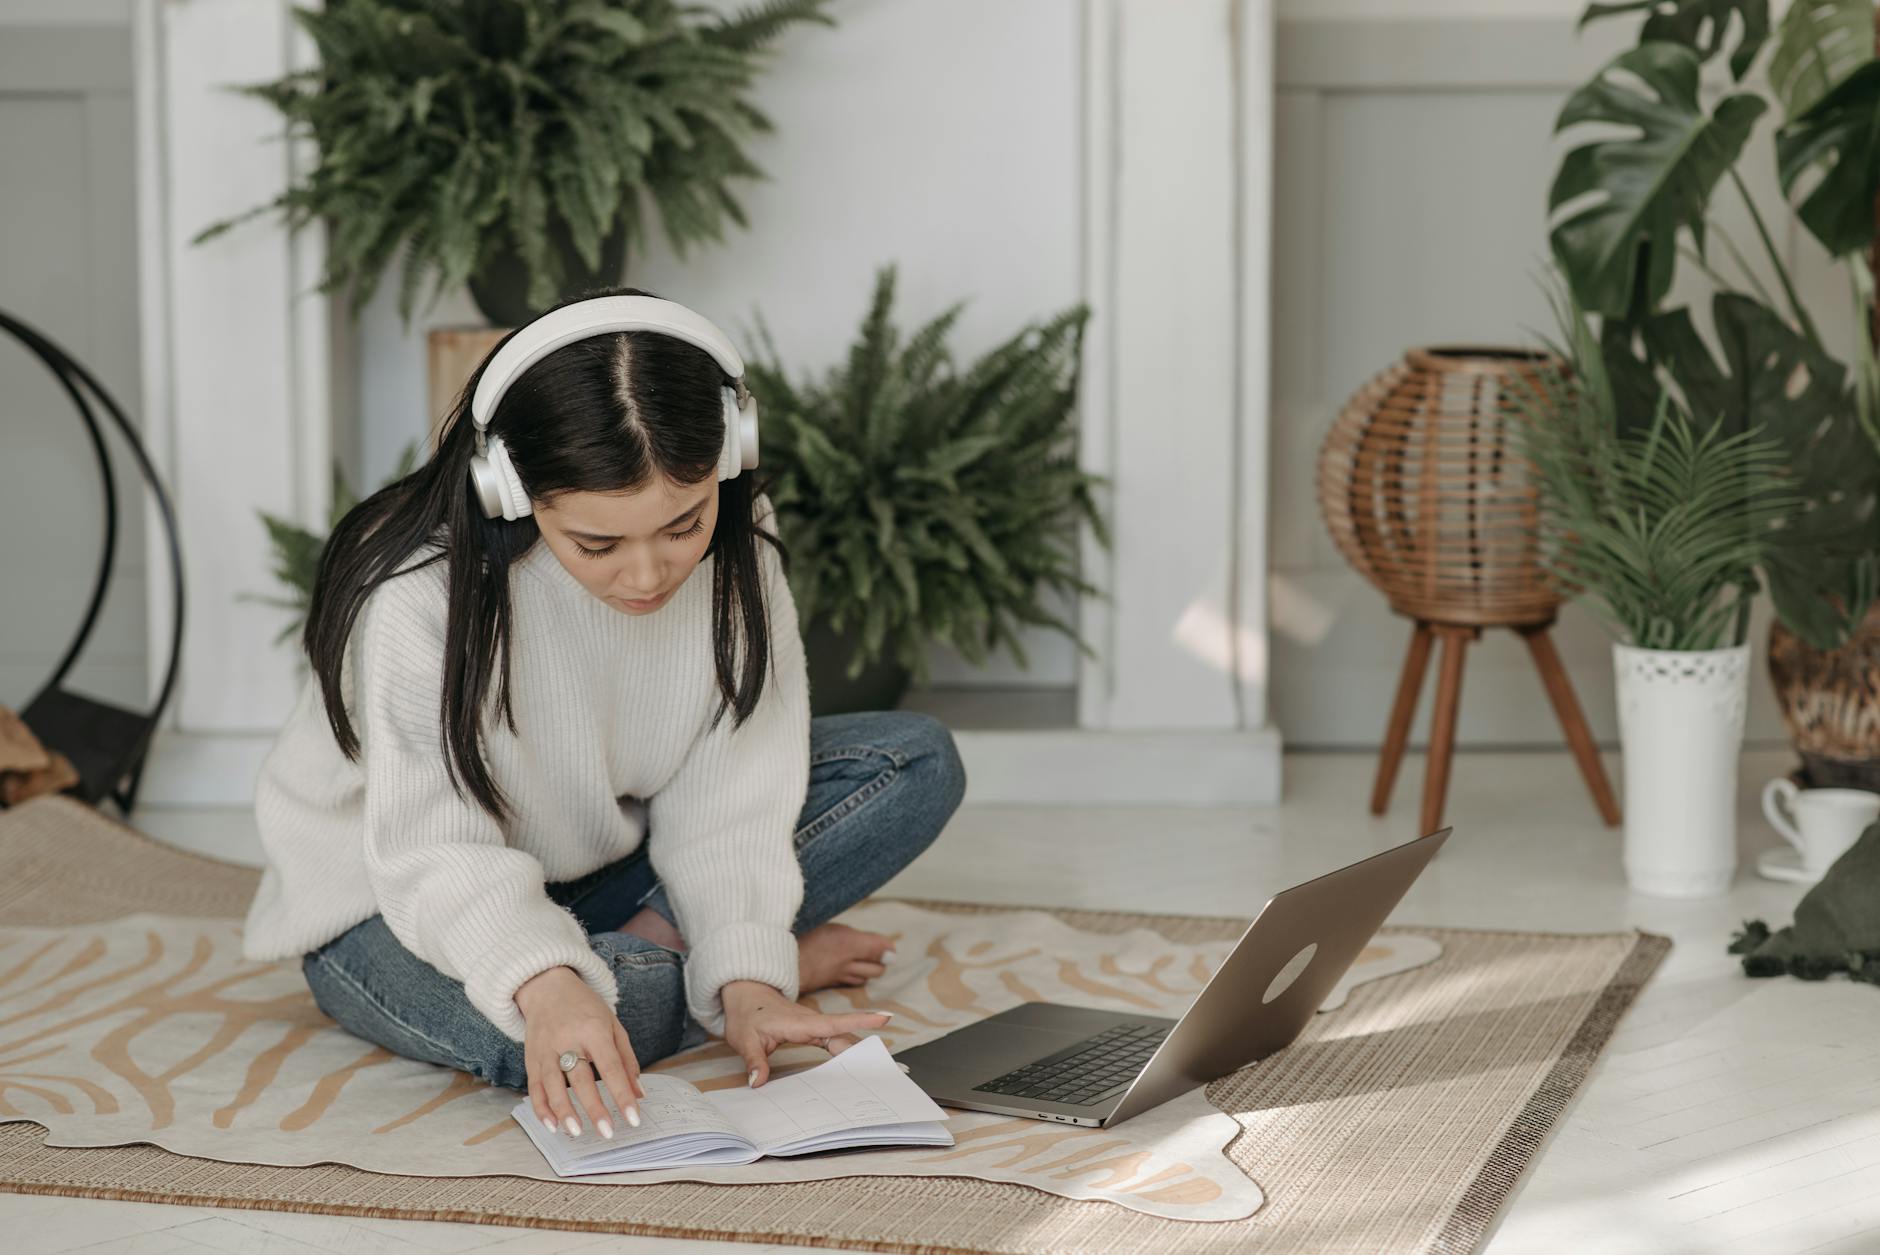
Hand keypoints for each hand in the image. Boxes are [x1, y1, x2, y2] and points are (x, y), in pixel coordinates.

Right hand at [515, 965, 644, 1137]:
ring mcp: (546, 1050)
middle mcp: (568, 1040)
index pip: (611, 1067)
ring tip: (577, 1132)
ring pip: (553, 1086)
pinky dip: (541, 1109)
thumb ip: (626, 1059)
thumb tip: (639, 1094)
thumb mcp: (612, 1024)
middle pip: (581, 1079)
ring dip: (565, 1112)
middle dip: (595, 1108)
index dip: (622, 1094)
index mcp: (593, 1030)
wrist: (547, 986)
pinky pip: (534, 1088)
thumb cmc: (586, 1007)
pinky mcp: (531, 1058)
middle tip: (608, 1133)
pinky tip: (552, 1125)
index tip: (634, 1118)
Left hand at [721, 979, 892, 1085]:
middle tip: (896, 1066)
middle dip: (871, 1048)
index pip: (835, 1023)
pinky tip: (862, 1061)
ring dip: (864, 1051)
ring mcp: (815, 1026)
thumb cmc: (747, 1014)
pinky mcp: (814, 1030)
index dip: (860, 1021)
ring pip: (844, 1038)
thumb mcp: (744, 1038)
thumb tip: (758, 1082)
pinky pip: (837, 1040)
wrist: (747, 995)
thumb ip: (754, 1060)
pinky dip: (851, 1050)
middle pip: (847, 1036)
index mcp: (800, 1022)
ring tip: (888, 1067)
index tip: (885, 1019)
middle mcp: (813, 1023)